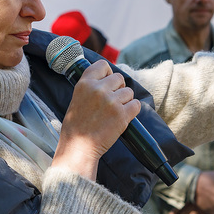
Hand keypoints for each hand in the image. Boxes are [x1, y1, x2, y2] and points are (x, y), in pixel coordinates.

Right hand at [53, 61, 141, 179]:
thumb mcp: (77, 98)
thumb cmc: (77, 125)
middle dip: (119, 88)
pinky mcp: (122, 114)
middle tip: (113, 101)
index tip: (108, 82)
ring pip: (129, 92)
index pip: (103, 65)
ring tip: (114, 112)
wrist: (78, 147)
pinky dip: (132, 111)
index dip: (108, 73)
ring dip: (125, 101)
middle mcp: (98, 89)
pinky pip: (136, 105)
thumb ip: (91, 86)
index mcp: (85, 83)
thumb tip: (109, 77)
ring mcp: (111, 101)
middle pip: (119, 78)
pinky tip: (122, 118)